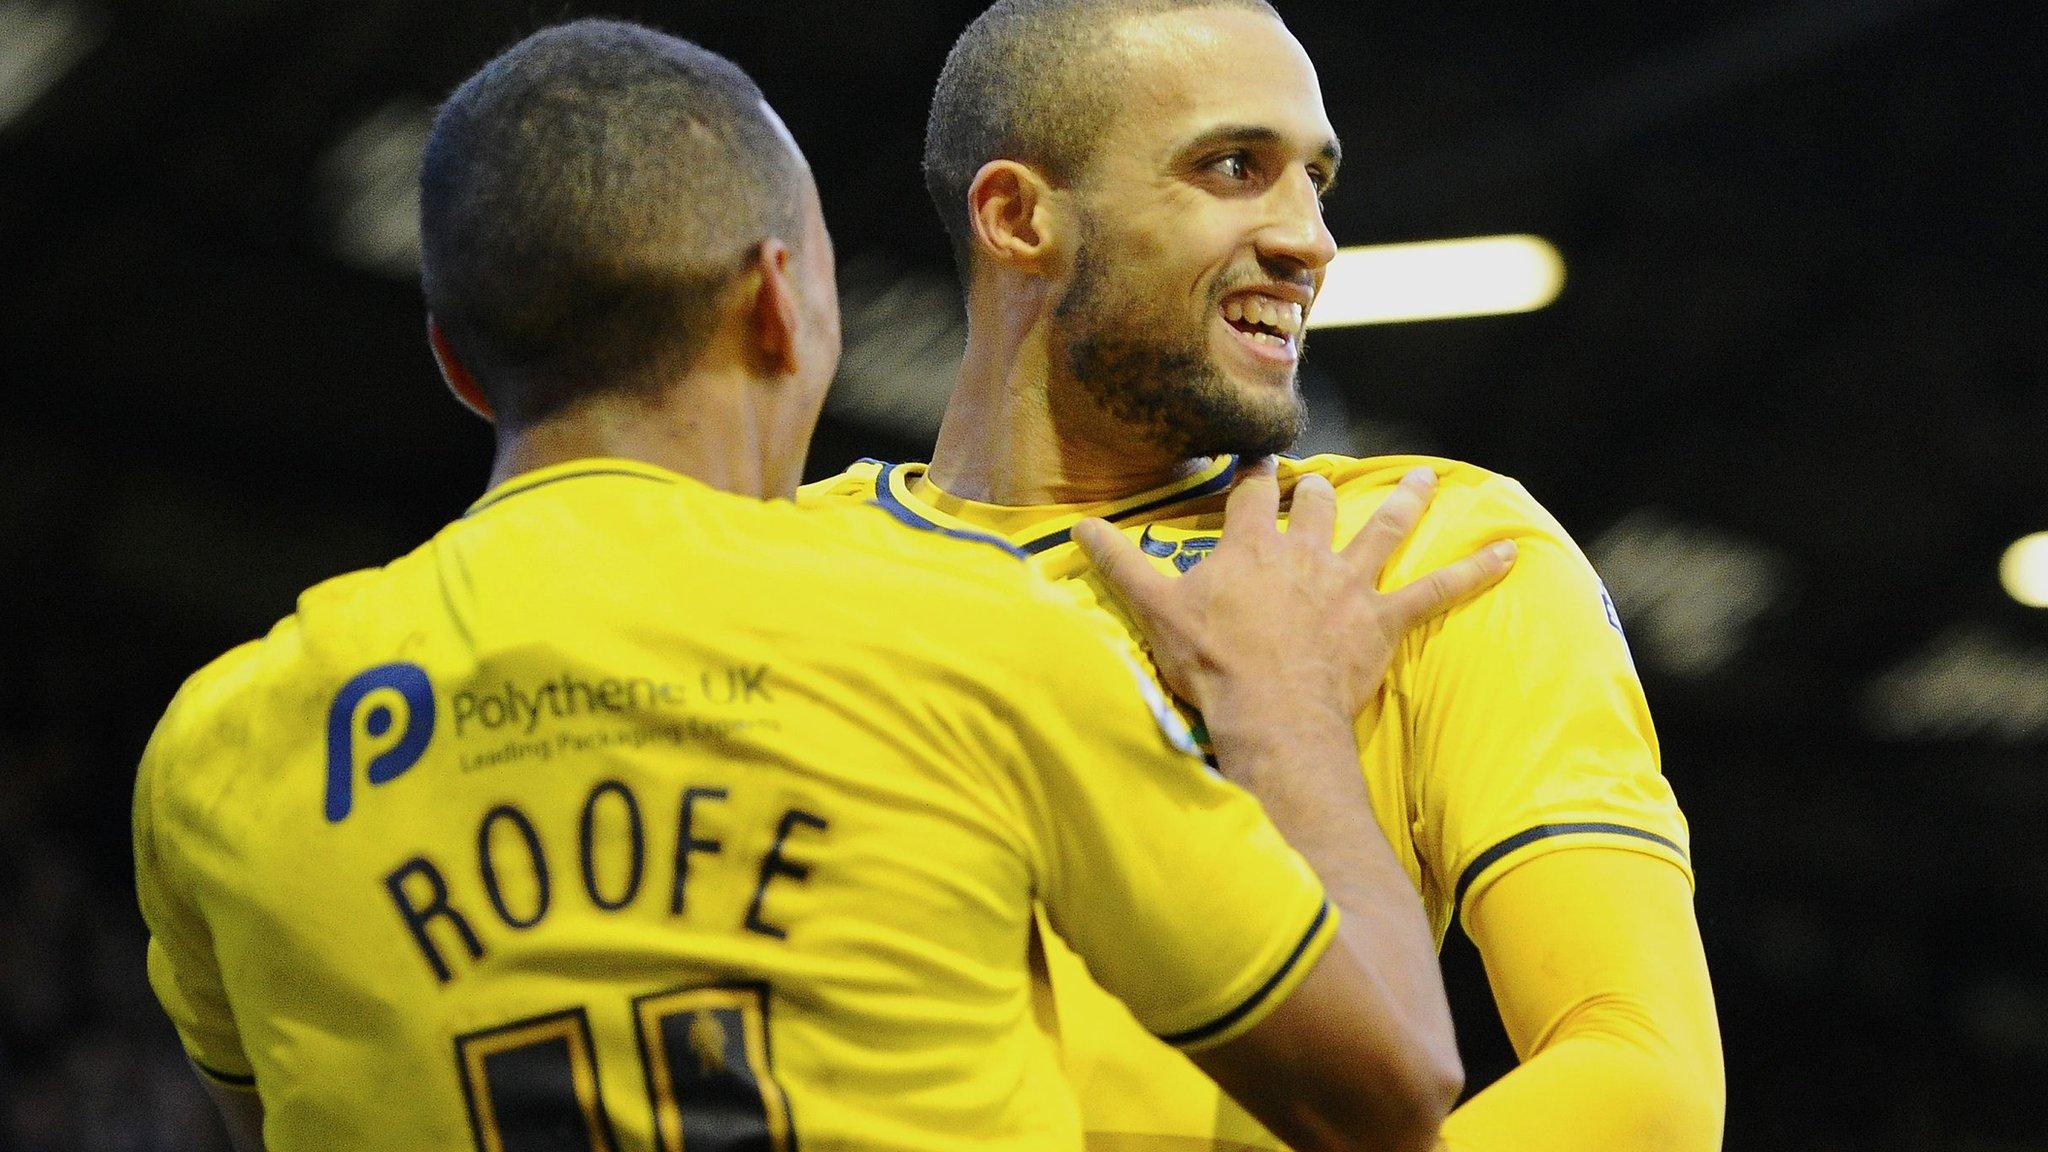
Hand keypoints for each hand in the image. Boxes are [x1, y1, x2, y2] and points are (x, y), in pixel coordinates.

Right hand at [1074, 459, 1515, 728]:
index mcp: (1250, 547)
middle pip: (1316, 506)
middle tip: (1320, 479)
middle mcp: (1304, 553)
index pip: (1249, 495)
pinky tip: (1511, 552)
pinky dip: (1475, 570)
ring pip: (1382, 530)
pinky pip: (1438, 590)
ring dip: (1405, 502)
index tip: (1257, 455)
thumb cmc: (1211, 666)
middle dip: (1318, 489)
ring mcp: (1348, 584)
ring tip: (1425, 480)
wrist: (1270, 714)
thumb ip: (1118, 564)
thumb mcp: (1154, 611)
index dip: (1252, 473)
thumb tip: (1075, 527)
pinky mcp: (1383, 620)